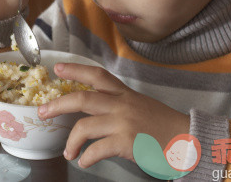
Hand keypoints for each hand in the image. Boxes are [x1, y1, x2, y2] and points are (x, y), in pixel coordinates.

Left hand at [37, 63, 189, 167]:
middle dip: (58, 104)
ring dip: (71, 141)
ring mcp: (123, 122)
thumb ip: (118, 105)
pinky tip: (85, 161)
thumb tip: (94, 114)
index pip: (97, 75)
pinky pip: (97, 149)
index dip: (75, 70)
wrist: (189, 139)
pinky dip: (87, 157)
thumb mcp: (140, 106)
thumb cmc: (163, 125)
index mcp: (124, 94)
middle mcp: (121, 104)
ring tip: (67, 152)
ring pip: (84, 126)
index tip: (57, 68)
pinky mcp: (126, 141)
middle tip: (42, 111)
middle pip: (82, 98)